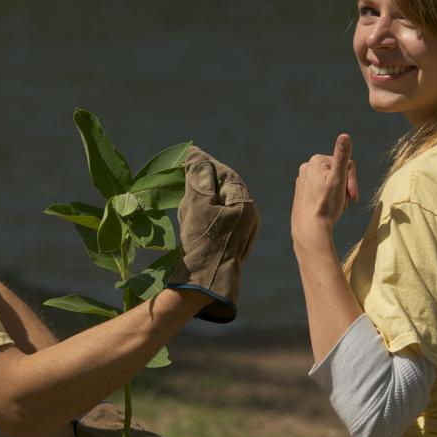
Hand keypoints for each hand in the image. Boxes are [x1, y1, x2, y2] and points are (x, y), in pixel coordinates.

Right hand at [166, 146, 259, 322]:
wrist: (205, 283)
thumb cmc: (201, 241)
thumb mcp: (196, 204)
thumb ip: (198, 176)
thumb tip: (196, 153)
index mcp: (246, 204)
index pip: (226, 174)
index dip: (207, 165)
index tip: (189, 159)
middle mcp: (251, 216)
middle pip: (226, 190)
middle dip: (205, 184)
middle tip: (184, 179)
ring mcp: (245, 232)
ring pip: (223, 206)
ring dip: (204, 200)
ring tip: (186, 202)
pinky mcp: (235, 244)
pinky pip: (222, 222)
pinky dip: (207, 216)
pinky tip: (193, 221)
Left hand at [292, 133, 358, 247]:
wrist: (309, 229)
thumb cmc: (326, 206)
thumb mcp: (338, 179)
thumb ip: (342, 157)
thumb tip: (344, 135)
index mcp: (316, 160)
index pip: (346, 164)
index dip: (352, 181)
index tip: (353, 197)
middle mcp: (307, 167)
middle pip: (338, 173)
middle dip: (344, 188)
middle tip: (345, 204)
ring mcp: (303, 180)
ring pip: (331, 183)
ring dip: (338, 194)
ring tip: (335, 208)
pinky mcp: (302, 192)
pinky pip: (322, 191)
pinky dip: (328, 198)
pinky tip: (327, 209)